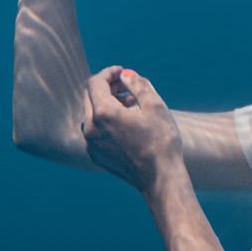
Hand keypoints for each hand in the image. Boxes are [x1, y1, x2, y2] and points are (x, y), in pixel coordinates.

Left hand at [83, 65, 181, 190]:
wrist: (160, 178)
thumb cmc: (161, 141)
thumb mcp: (155, 105)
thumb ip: (137, 84)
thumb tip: (125, 74)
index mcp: (103, 114)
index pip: (95, 83)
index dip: (109, 73)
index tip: (122, 72)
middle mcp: (91, 129)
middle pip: (90, 97)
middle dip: (107, 87)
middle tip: (127, 86)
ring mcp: (92, 145)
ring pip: (92, 114)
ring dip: (107, 104)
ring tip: (131, 105)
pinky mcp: (97, 156)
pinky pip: (95, 131)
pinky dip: (106, 121)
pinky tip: (127, 123)